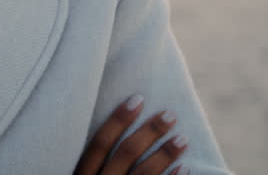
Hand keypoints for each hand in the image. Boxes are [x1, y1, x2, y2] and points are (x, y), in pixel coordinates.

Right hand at [74, 95, 189, 174]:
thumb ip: (91, 160)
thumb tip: (106, 123)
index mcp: (83, 173)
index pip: (100, 143)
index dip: (118, 120)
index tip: (137, 99)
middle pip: (126, 154)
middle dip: (149, 133)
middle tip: (169, 116)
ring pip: (144, 173)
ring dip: (165, 154)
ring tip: (182, 139)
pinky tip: (185, 167)